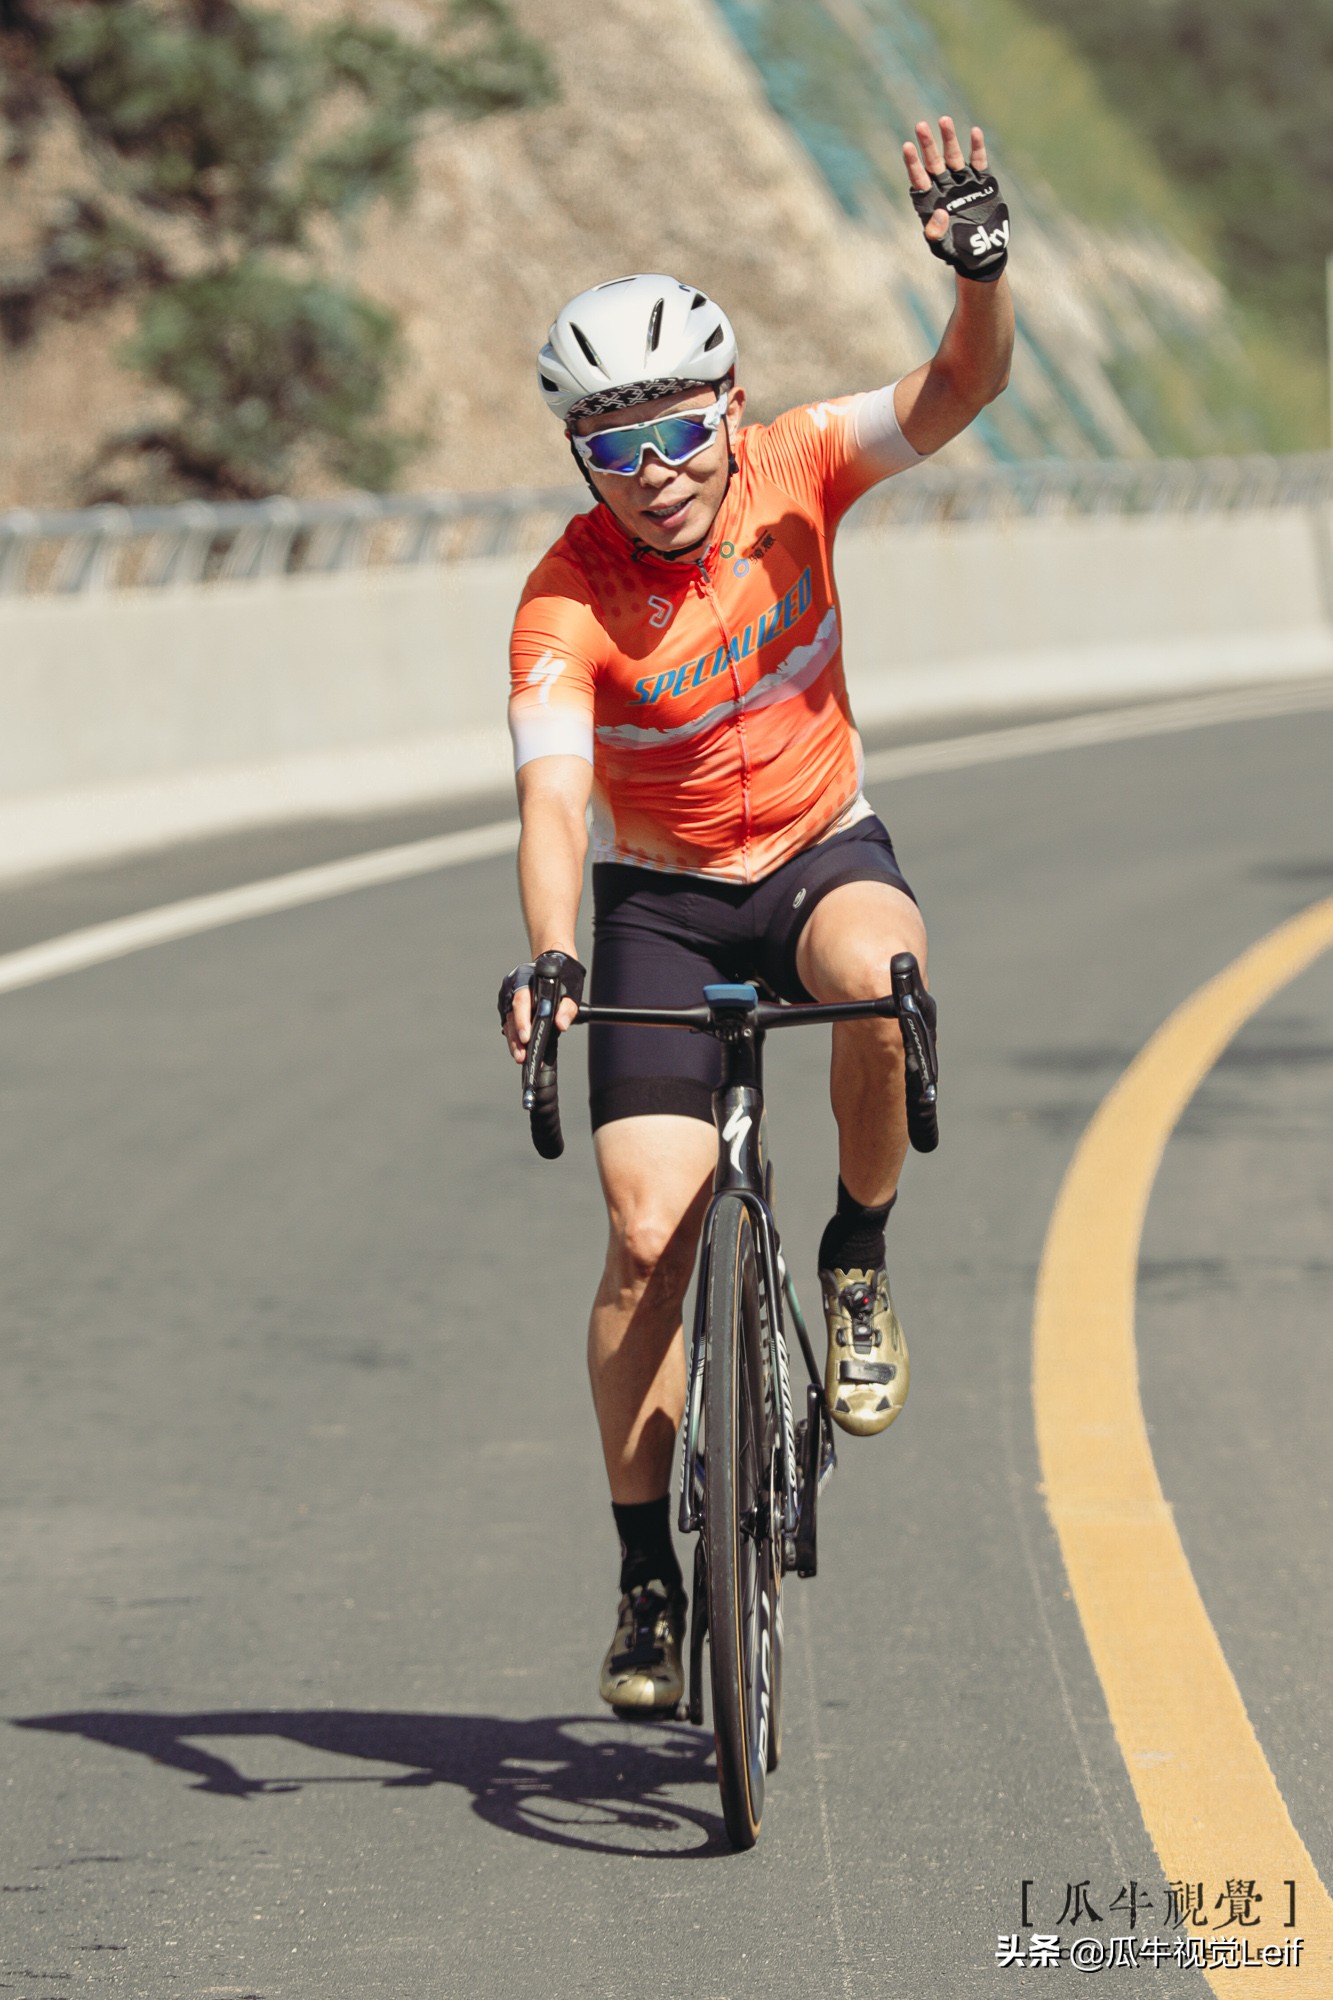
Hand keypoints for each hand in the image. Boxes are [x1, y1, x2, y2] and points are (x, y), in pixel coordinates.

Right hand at [499, 956, 581, 1063]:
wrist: (555, 963)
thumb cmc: (564, 976)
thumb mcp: (572, 989)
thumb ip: (567, 1008)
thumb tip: (561, 1025)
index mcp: (526, 978)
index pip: (521, 1000)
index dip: (522, 1021)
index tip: (526, 1038)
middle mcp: (513, 986)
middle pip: (511, 1016)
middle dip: (516, 1038)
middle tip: (522, 1057)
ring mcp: (508, 996)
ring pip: (508, 1022)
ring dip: (514, 1042)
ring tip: (521, 1058)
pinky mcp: (509, 1006)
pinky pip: (510, 1023)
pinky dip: (515, 1037)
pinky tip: (521, 1050)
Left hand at [903, 116, 1009, 281]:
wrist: (982, 251)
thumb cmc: (956, 251)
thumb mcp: (942, 246)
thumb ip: (936, 232)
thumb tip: (939, 213)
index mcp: (930, 201)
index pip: (918, 178)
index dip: (913, 163)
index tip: (907, 146)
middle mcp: (944, 187)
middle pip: (933, 161)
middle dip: (927, 144)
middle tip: (920, 125)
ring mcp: (962, 182)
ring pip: (953, 156)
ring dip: (949, 138)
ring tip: (944, 119)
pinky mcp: (981, 181)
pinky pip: (978, 161)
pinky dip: (976, 147)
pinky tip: (974, 131)